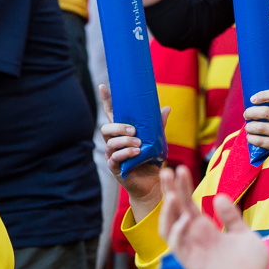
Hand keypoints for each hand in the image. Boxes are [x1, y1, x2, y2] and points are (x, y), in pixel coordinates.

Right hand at [100, 84, 168, 206]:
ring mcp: (112, 154)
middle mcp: (114, 141)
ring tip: (138, 143)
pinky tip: (135, 153)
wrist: (152, 182)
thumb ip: (158, 124)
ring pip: (110, 143)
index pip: (111, 113)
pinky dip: (125, 154)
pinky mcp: (115, 167)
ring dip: (124, 141)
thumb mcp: (156, 138)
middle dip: (118, 127)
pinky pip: (115, 158)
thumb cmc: (152, 158)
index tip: (103, 86)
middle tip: (133, 130)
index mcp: (122, 131)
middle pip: (106, 128)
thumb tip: (166, 108)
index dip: (106, 100)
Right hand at [159, 165, 268, 268]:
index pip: (188, 204)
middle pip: (175, 212)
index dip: (182, 187)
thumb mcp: (242, 232)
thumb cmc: (250, 262)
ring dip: (169, 212)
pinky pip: (179, 248)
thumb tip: (218, 196)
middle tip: (166, 171)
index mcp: (206, 229)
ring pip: (170, 229)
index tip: (179, 168)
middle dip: (170, 192)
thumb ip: (231, 216)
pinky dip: (179, 233)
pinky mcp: (193, 265)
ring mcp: (192, 251)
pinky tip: (185, 220)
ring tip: (172, 194)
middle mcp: (195, 238)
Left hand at [243, 90, 268, 192]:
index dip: (263, 95)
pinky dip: (253, 139)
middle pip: (266, 111)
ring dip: (250, 127)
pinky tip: (250, 138)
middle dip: (251, 112)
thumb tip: (258, 105)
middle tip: (246, 115)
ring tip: (248, 127)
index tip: (253, 99)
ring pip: (261, 127)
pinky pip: (262, 141)